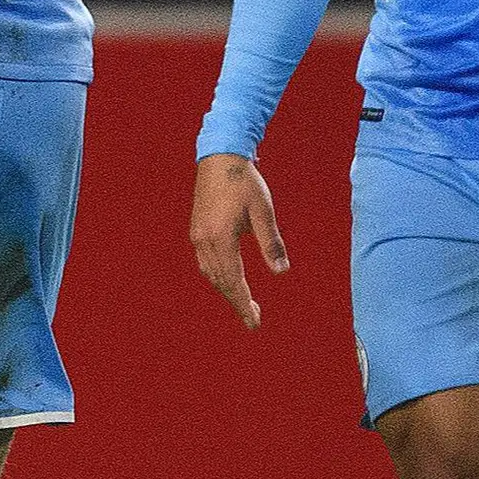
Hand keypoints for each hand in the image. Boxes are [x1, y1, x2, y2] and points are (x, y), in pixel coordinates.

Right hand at [189, 152, 289, 329]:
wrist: (220, 156)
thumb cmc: (244, 181)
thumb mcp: (263, 211)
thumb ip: (271, 243)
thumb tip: (281, 271)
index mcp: (221, 238)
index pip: (234, 280)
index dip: (244, 304)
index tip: (254, 322)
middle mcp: (204, 241)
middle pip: (220, 282)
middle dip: (237, 302)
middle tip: (254, 319)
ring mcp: (198, 236)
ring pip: (211, 274)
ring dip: (227, 290)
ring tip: (243, 302)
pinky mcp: (197, 230)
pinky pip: (206, 262)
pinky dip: (218, 276)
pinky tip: (229, 278)